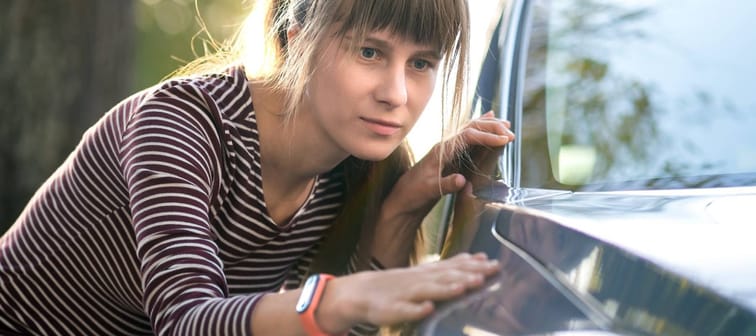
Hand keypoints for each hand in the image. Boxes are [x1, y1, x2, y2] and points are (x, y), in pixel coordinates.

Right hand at [317, 253, 499, 332]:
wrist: (359, 292)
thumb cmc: (397, 285)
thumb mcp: (425, 272)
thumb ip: (451, 266)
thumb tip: (478, 257)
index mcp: (428, 273)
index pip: (454, 267)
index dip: (474, 265)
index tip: (494, 263)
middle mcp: (419, 280)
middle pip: (446, 277)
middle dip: (467, 275)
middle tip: (488, 272)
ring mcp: (405, 294)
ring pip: (428, 290)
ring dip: (447, 289)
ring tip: (464, 287)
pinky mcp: (391, 309)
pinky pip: (404, 310)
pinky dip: (415, 309)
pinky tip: (427, 309)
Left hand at [384, 111, 514, 221]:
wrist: (403, 198)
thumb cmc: (414, 193)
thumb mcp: (430, 191)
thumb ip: (446, 184)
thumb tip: (463, 180)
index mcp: (441, 151)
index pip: (467, 136)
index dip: (487, 136)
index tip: (504, 140)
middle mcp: (445, 146)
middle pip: (471, 128)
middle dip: (491, 128)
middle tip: (511, 133)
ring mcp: (448, 149)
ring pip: (470, 130)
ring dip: (488, 126)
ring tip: (506, 124)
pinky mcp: (450, 156)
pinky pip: (468, 138)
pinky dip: (480, 129)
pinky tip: (488, 120)